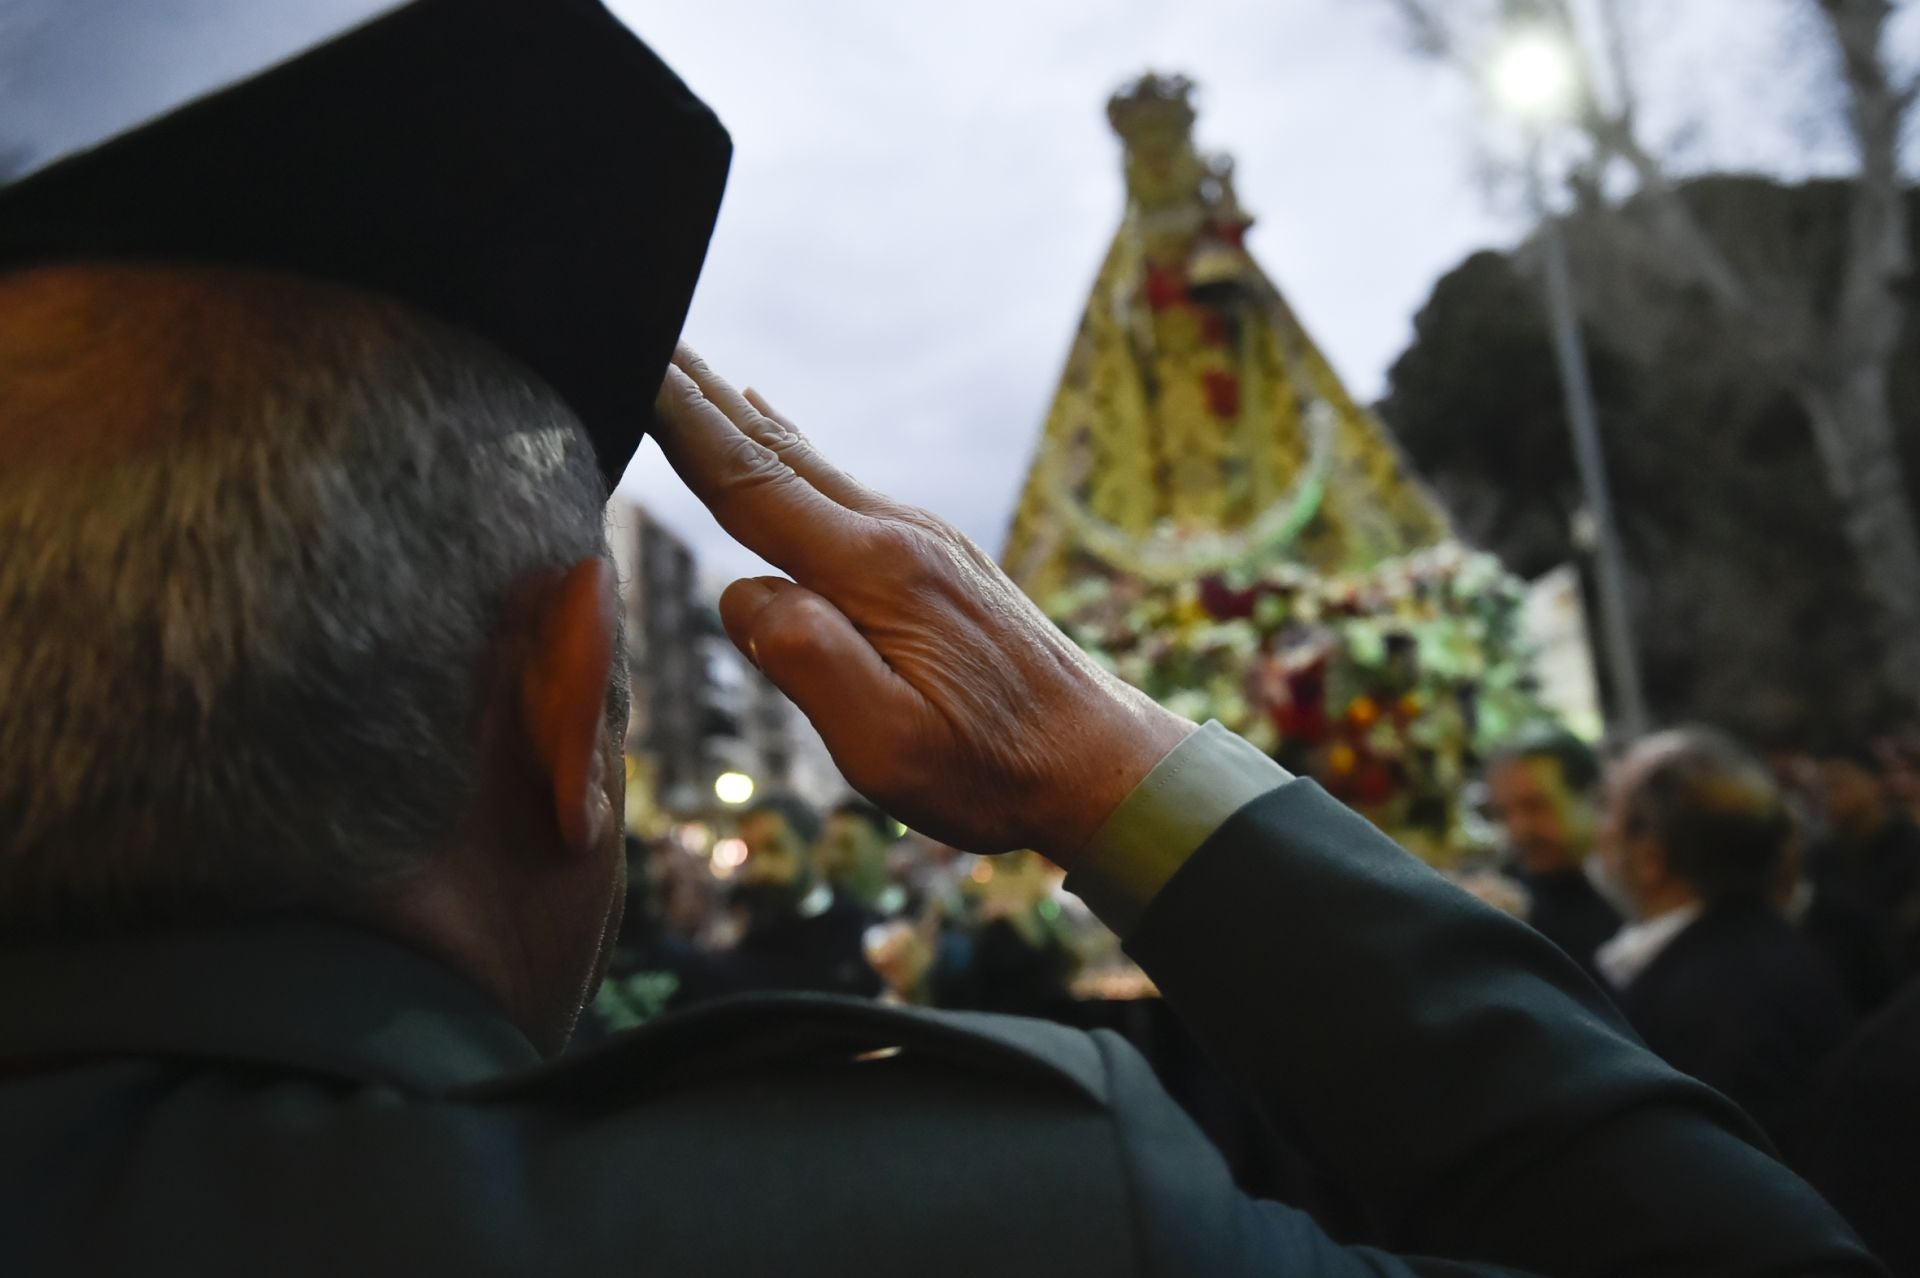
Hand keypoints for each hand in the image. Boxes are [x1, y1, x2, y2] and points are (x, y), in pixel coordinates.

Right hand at [651, 347, 1193, 865]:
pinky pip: (840, 489)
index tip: (632, 361)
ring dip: (742, 417)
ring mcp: (923, 540)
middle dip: (701, 393)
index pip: (750, 483)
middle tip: (643, 331)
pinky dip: (789, 454)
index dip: (682, 422)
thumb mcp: (886, 745)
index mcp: (873, 572)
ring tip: (691, 374)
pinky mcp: (938, 560)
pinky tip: (779, 440)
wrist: (1103, 763)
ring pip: (810, 464)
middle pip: (775, 451)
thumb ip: (807, 660)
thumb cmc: (994, 768)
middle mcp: (898, 534)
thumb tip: (741, 591)